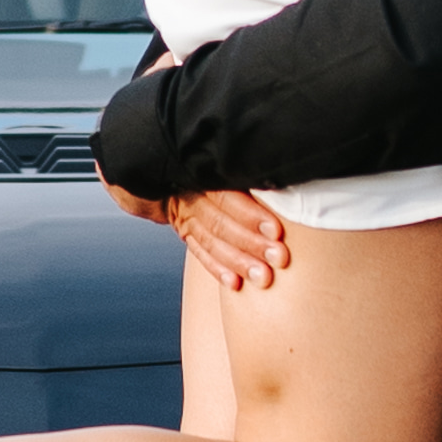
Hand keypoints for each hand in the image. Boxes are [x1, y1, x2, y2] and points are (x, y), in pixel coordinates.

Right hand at [100, 172, 295, 291]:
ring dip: (237, 261)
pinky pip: (200, 252)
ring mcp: (184, 215)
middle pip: (220, 223)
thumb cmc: (205, 158)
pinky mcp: (184, 230)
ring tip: (262, 277)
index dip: (250, 215)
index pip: (226, 197)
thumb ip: (239, 165)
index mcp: (201, 173)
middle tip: (278, 257)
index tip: (276, 230)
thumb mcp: (213, 157)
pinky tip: (234, 284)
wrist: (163, 162)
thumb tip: (277, 168)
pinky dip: (217, 268)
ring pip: (211, 242)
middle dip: (250, 243)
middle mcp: (190, 196)